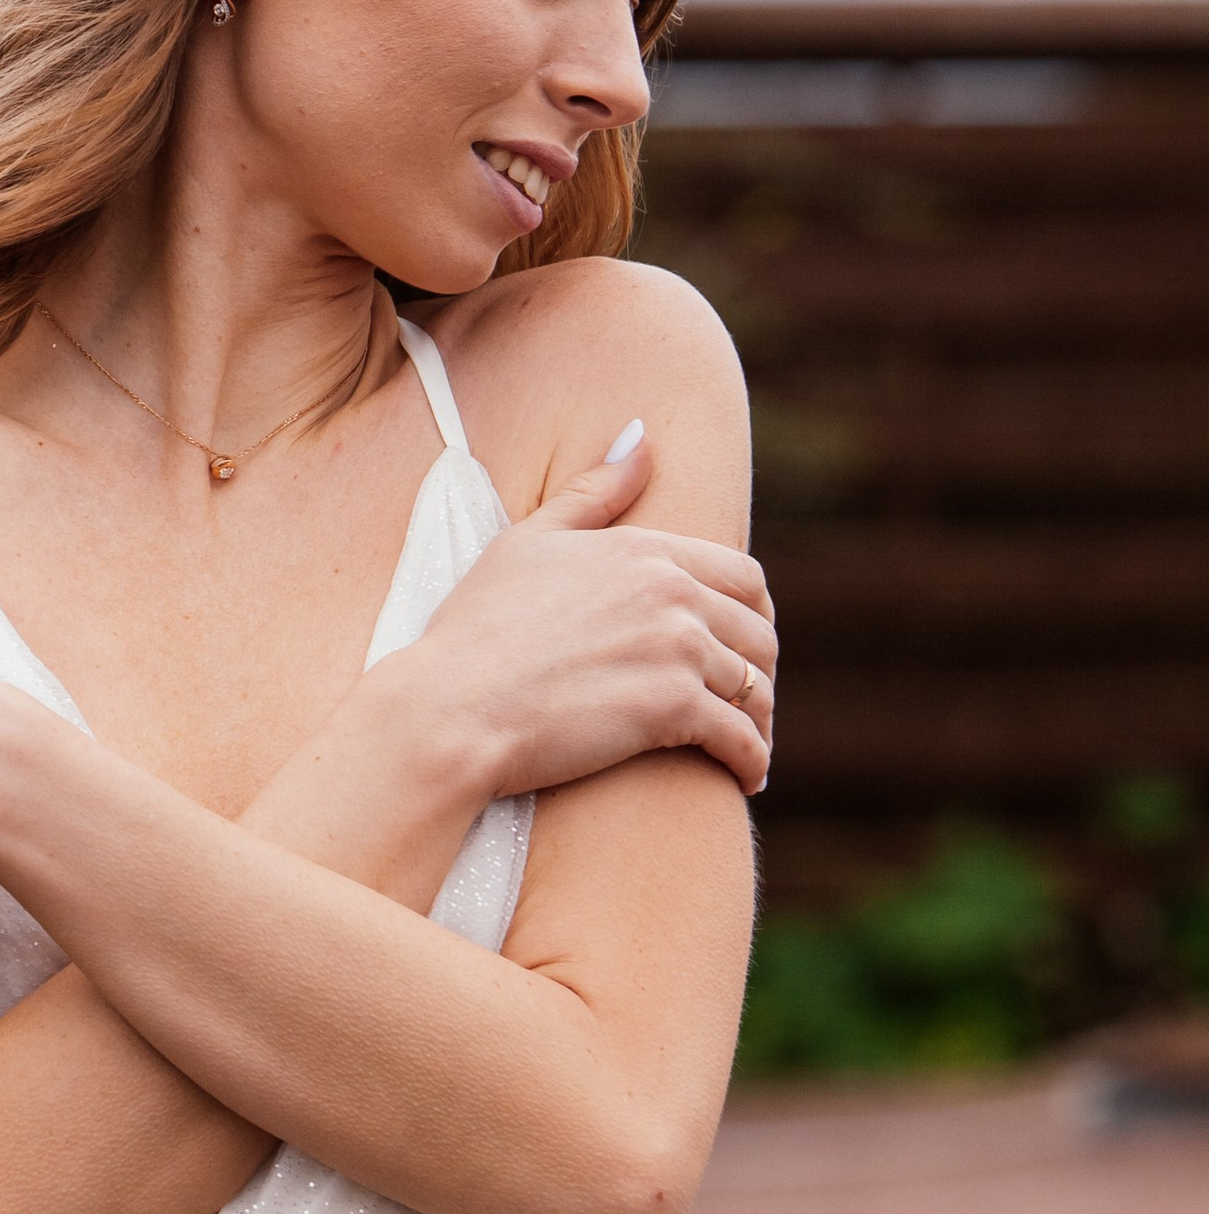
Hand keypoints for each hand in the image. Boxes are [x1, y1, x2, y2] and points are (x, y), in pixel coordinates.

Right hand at [385, 426, 777, 799]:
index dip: (754, 616)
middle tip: (747, 702)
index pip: (742, 576)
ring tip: (748, 745)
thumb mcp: (529, 541)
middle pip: (759, 633)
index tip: (743, 646)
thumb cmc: (475, 627)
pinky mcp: (674, 709)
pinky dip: (752, 761)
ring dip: (760, 721)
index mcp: (645, 550)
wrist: (452, 705)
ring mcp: (677, 649)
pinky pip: (742, 738)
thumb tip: (642, 435)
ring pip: (756, 688)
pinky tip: (744, 778)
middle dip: (760, 671)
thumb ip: (594, 492)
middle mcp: (673, 593)